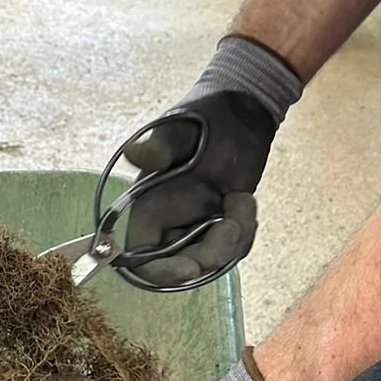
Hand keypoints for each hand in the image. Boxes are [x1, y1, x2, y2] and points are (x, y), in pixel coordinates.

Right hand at [120, 36, 301, 285]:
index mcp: (148, 205)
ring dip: (233, 240)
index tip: (191, 266)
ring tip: (241, 201)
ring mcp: (197, 225)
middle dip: (210, 255)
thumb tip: (135, 154)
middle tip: (231, 225)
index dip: (160, 272)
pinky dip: (245, 232)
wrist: (243, 109)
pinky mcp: (222, 223)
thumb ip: (160, 147)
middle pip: (181, 266)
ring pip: (211, 260)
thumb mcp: (181, 129)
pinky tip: (245, 201)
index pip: (141, 257)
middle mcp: (168, 221)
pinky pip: (232, 248)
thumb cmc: (205, 115)